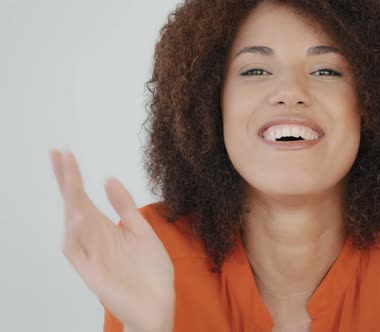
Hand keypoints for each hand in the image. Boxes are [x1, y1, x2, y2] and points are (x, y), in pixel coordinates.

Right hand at [50, 149, 174, 331]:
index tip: (63, 153)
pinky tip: (78, 214)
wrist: (159, 304)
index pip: (83, 197)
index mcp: (105, 227)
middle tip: (59, 155)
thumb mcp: (142, 231)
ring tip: (69, 178)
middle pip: (73, 205)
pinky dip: (75, 233)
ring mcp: (90, 255)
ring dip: (70, 201)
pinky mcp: (91, 272)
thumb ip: (125, 207)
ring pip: (72, 225)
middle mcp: (93, 238)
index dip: (73, 176)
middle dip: (66, 181)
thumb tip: (108, 178)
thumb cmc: (150, 272)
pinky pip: (77, 251)